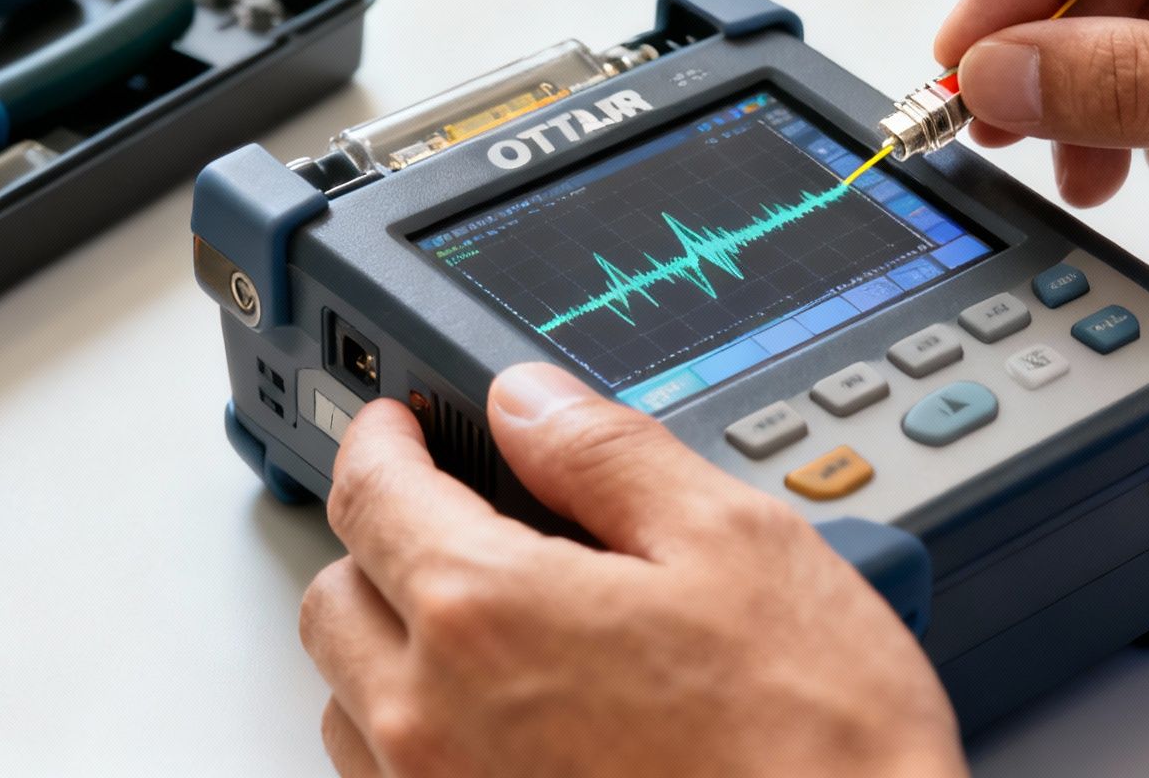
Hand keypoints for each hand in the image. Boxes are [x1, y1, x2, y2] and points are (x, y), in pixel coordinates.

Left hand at [299, 363, 966, 777]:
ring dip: (389, 649)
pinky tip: (505, 723)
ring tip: (482, 627)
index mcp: (485, 611)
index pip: (369, 493)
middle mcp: (433, 721)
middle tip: (446, 515)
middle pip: (335, 601)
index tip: (399, 423)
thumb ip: (607, 455)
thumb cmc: (813, 746)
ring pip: (349, 705)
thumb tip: (529, 404)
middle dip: (378, 541)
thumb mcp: (735, 543)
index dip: (380, 438)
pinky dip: (418, 740)